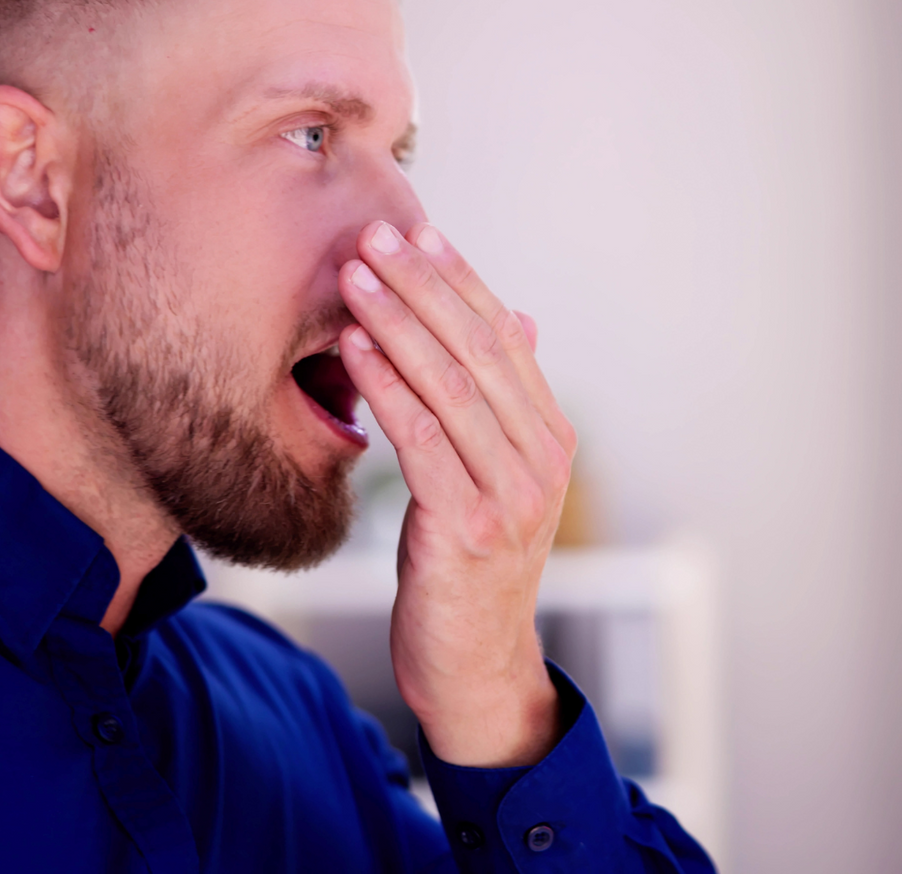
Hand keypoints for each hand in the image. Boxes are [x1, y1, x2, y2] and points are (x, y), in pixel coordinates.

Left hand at [336, 221, 576, 766]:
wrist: (475, 669)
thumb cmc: (471, 569)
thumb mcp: (496, 480)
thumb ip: (504, 406)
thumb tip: (520, 320)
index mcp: (550, 440)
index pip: (506, 339)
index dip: (461, 281)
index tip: (419, 232)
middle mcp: (542, 461)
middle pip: (481, 351)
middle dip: (424, 287)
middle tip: (375, 235)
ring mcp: (512, 496)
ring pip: (452, 387)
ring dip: (398, 324)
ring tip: (353, 277)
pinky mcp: (470, 528)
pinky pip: (421, 440)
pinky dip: (385, 386)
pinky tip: (350, 349)